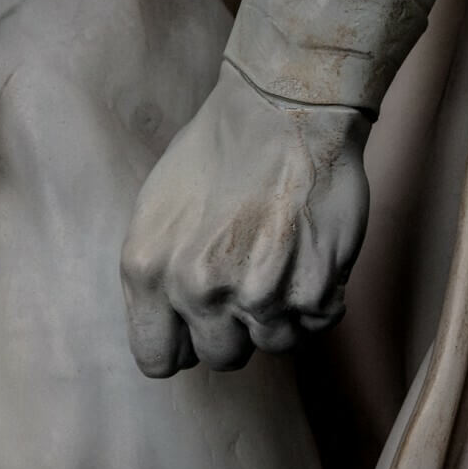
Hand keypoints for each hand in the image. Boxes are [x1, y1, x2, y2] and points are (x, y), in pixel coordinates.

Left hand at [121, 61, 369, 376]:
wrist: (284, 109)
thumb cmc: (221, 148)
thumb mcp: (158, 207)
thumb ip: (158, 273)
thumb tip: (169, 320)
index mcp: (147, 269)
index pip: (157, 359)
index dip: (185, 341)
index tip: (204, 321)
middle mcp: (196, 290)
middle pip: (220, 356)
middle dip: (237, 324)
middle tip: (252, 273)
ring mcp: (255, 296)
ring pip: (272, 345)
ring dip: (282, 312)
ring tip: (285, 258)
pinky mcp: (310, 292)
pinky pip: (315, 325)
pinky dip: (320, 297)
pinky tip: (311, 254)